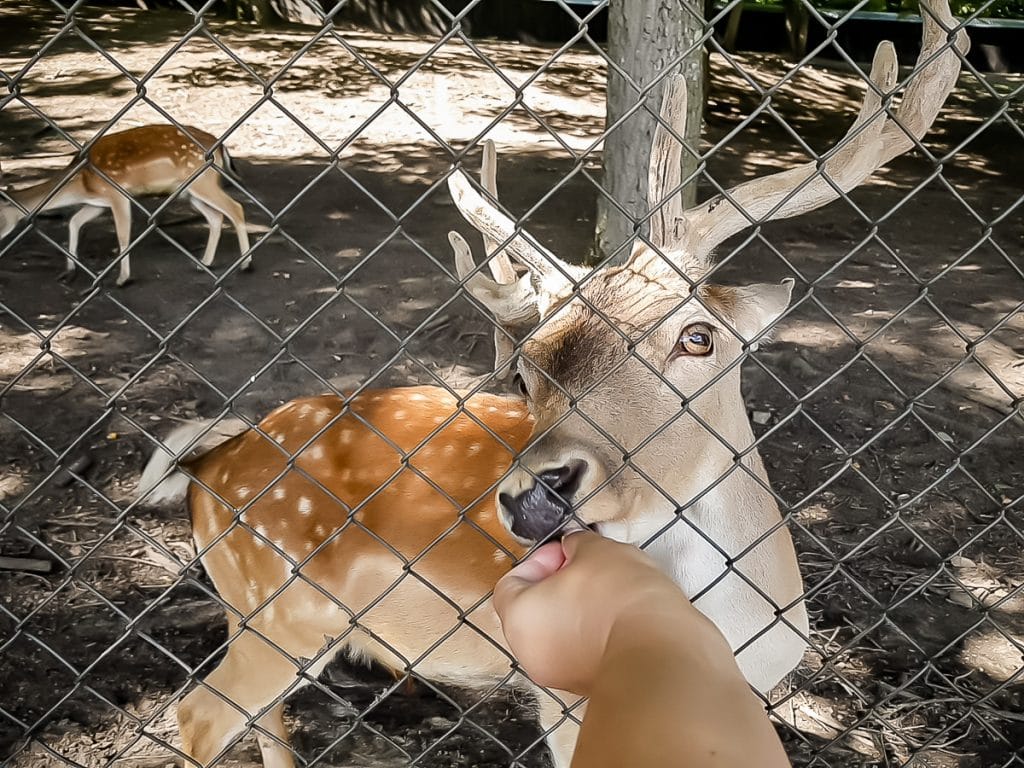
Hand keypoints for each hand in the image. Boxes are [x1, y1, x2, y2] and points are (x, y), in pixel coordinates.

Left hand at [493, 531, 714, 694]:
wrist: (663, 657)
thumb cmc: (620, 601)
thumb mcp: (597, 550)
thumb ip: (577, 544)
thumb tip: (574, 548)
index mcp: (520, 617)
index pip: (511, 583)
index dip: (540, 560)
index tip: (567, 552)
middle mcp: (531, 653)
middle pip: (535, 609)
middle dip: (561, 584)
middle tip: (591, 568)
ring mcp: (560, 675)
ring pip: (561, 632)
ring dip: (582, 609)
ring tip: (615, 591)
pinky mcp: (591, 686)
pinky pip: (584, 651)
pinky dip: (598, 633)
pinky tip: (626, 616)